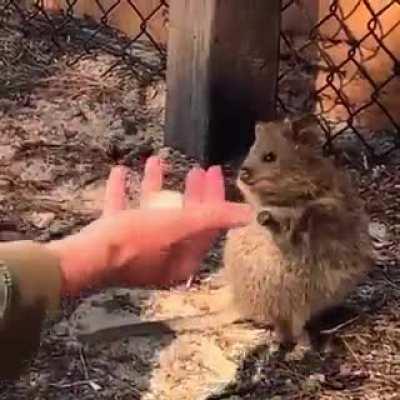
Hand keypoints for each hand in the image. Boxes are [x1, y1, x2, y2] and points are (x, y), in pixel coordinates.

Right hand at [47, 156, 251, 294]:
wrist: (85, 257)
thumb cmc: (135, 240)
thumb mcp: (178, 225)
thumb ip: (213, 218)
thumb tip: (250, 214)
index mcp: (183, 258)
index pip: (207, 226)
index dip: (214, 197)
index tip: (213, 171)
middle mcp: (163, 257)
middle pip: (184, 219)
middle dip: (191, 192)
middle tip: (198, 169)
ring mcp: (137, 249)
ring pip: (152, 213)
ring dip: (155, 187)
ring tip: (158, 160)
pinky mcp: (115, 240)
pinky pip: (123, 211)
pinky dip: (123, 193)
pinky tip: (120, 172)